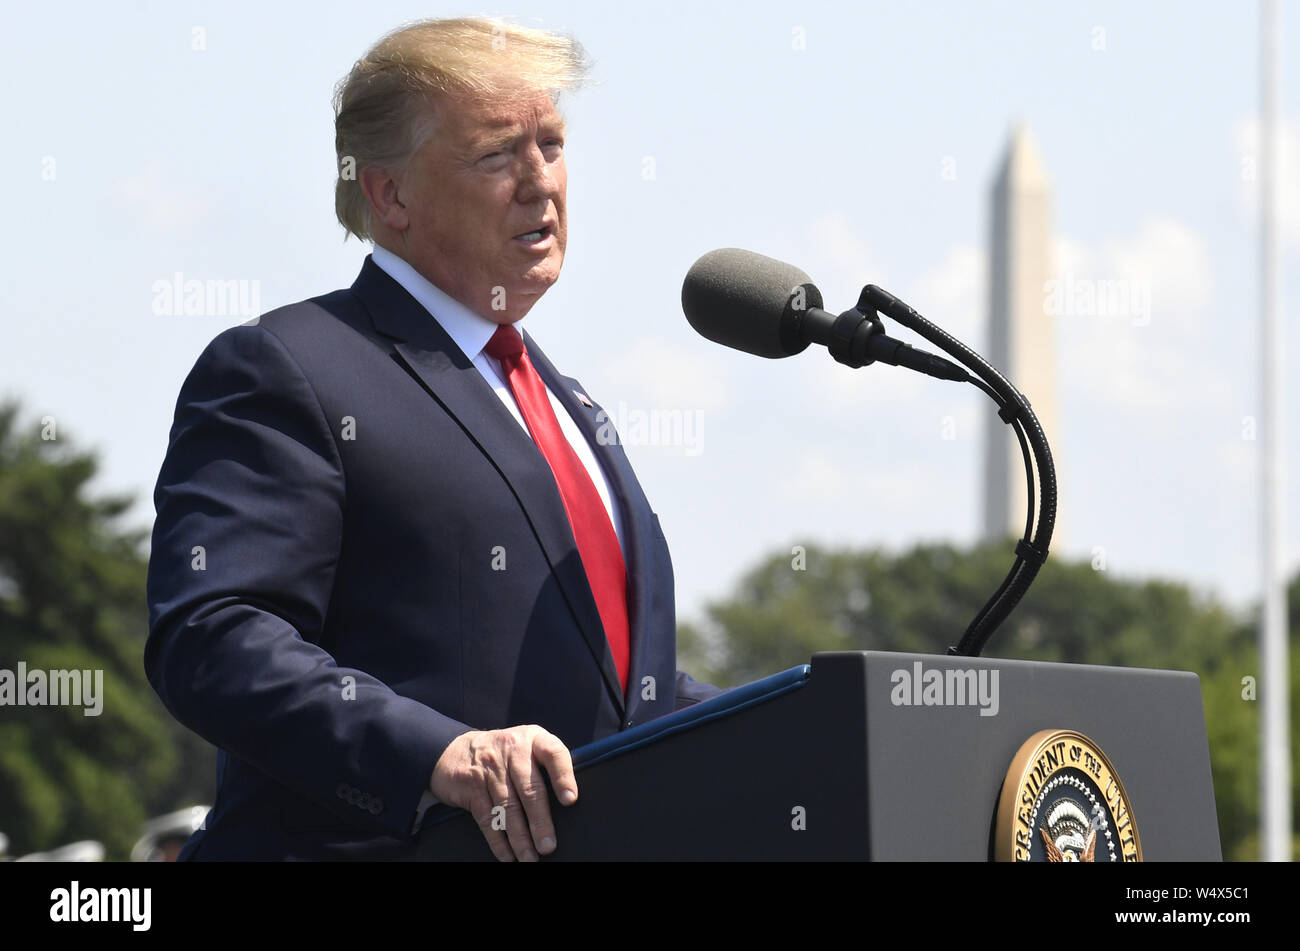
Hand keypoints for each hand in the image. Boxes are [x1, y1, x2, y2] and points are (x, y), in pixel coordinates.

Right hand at [429, 725, 577, 861]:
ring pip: (508, 807)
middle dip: (540, 822)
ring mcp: (490, 767)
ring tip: (529, 857)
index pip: (554, 754)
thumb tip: (570, 803)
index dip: (563, 777)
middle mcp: (513, 750)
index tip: (570, 800)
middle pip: (530, 789)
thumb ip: (546, 765)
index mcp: (534, 739)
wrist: (454, 749)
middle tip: (548, 846)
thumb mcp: (527, 746)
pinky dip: (498, 840)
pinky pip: (487, 817)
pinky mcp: (471, 785)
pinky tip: (507, 855)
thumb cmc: (506, 754)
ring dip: (519, 837)